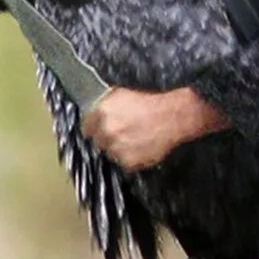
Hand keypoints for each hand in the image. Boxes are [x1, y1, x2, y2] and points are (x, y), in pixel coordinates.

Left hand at [82, 86, 229, 171]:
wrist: (173, 117)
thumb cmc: (151, 103)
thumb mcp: (122, 95)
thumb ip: (104, 106)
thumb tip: (92, 113)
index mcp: (101, 112)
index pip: (86, 128)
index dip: (94, 129)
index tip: (100, 130)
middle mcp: (106, 130)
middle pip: (98, 142)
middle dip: (107, 139)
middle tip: (123, 133)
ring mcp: (116, 148)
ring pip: (111, 154)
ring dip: (119, 149)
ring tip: (135, 139)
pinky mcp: (128, 162)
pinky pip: (124, 163)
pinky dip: (131, 158)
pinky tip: (141, 147)